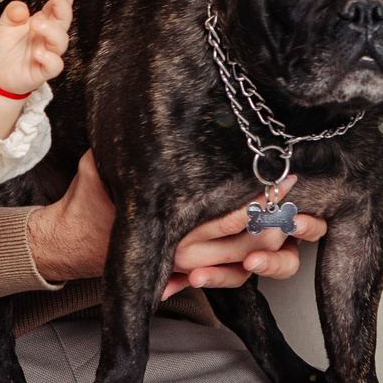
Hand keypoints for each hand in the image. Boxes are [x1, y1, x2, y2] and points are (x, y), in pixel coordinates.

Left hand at [0, 0, 74, 97]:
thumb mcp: (4, 24)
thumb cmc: (5, 47)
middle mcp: (49, 36)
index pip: (59, 5)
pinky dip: (49, 58)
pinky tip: (38, 52)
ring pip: (61, 41)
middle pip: (64, 19)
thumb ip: (12, 13)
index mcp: (44, 21)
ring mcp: (49, 53)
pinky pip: (55, 65)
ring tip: (35, 22)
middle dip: (61, 3)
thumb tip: (22, 8)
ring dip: (51, 29)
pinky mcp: (44, 70)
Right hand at [26, 151, 322, 294]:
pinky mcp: (191, 274)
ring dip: (280, 249)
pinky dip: (255, 268)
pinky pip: (232, 279)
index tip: (292, 175)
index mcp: (171, 220)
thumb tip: (143, 104)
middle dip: (286, 222)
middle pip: (251, 239)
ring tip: (305, 227)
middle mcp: (185, 249)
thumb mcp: (105, 162)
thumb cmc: (93, 198)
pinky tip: (278, 250)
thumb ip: (129, 146)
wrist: (70, 243)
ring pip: (248, 262)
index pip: (231, 209)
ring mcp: (190, 266)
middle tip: (312, 201)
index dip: (266, 195)